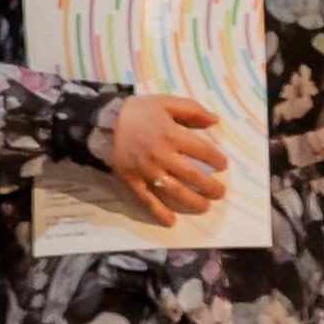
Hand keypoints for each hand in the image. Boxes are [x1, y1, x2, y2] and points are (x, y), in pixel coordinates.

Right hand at [98, 92, 231, 216]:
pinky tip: (171, 221)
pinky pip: (147, 200)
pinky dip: (159, 212)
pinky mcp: (132, 181)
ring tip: (204, 207)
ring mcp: (146, 171)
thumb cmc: (137, 111)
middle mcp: (162, 156)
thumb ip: (192, 110)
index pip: (202, 151)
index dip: (216, 160)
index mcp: (172, 135)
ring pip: (174, 191)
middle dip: (210, 187)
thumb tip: (216, 121)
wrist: (101, 122)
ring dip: (192, 202)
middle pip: (192, 175)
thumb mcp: (166, 102)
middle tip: (219, 193)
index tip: (222, 166)